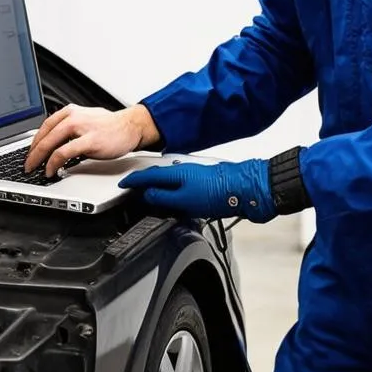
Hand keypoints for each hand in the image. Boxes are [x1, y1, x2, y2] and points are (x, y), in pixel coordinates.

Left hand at [25, 104, 160, 177]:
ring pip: (51, 143)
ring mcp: (81, 128)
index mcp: (70, 111)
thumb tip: (53, 143)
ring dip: (39, 158)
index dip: (33, 142)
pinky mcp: (89, 141)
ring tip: (35, 169)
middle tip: (27, 165)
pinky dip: (54, 163)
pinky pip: (64, 153)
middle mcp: (73, 117)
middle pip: (44, 135)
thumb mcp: (85, 120)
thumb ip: (69, 128)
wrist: (130, 126)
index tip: (29, 153)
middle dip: (32, 153)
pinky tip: (51, 170)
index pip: (44, 126)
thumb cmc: (110, 126)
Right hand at [119, 159, 275, 222]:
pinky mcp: (204, 182)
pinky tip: (175, 197)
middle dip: (144, 182)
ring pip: (169, 180)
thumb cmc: (221, 193)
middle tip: (132, 188)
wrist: (248, 190)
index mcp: (176, 173)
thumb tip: (147, 195)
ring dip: (158, 186)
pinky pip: (180, 184)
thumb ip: (164, 197)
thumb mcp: (186, 200)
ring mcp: (195, 176)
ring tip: (151, 194)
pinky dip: (171, 189)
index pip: (148, 176)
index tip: (123, 183)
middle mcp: (184, 171)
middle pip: (158, 176)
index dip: (133, 180)